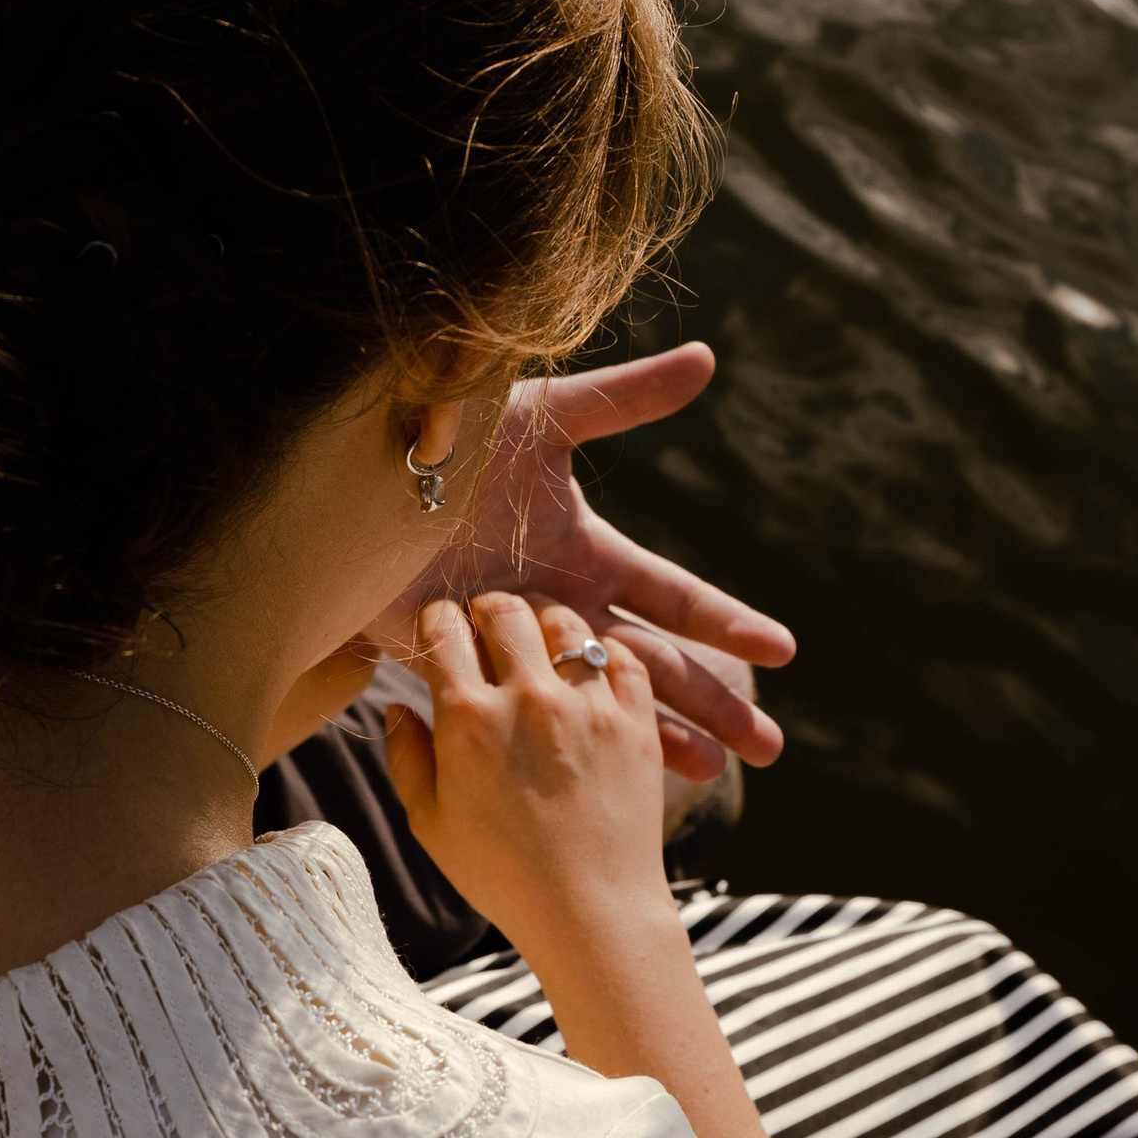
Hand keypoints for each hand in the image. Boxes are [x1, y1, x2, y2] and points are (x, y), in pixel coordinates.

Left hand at [369, 346, 791, 783]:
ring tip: (716, 777)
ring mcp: (519, 645)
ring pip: (604, 703)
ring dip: (662, 737)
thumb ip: (622, 399)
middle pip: (655, 664)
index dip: (728, 624)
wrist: (355, 480)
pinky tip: (601, 776)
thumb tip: (708, 360)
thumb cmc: (450, 438)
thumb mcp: (542, 418)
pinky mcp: (468, 669)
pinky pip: (531, 720)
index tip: (783, 652)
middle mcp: (563, 604)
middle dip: (715, 704)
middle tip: (770, 747)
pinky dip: (570, 748)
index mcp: (587, 552)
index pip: (675, 597)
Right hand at [380, 592, 679, 966]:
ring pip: (565, 621)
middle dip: (488, 609)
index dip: (436, 622)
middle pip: (504, 607)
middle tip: (489, 630)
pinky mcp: (636, 721)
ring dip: (545, 624)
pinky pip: (623, 657)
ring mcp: (588, 705)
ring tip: (541, 647)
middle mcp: (528, 698)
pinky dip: (603, 654)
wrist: (590, 913)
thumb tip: (399, 705)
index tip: (441, 634)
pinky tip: (589, 674)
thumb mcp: (430, 823)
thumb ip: (407, 756)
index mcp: (467, 718)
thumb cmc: (501, 876)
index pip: (443, 627)